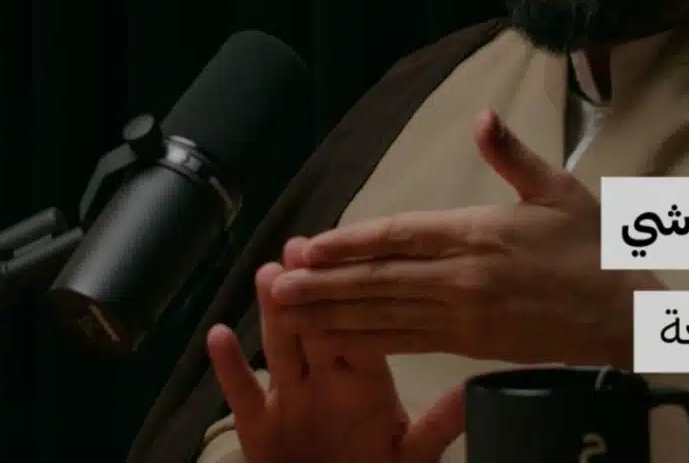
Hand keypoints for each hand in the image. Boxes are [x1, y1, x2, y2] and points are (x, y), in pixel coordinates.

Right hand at [207, 238, 462, 462]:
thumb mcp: (409, 452)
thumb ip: (436, 424)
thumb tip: (470, 389)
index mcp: (364, 376)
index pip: (361, 324)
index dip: (356, 292)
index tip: (348, 254)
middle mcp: (325, 377)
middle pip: (317, 324)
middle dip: (310, 287)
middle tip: (299, 246)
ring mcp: (289, 397)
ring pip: (280, 347)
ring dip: (272, 312)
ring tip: (267, 274)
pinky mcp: (257, 426)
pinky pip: (242, 393)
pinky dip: (230, 367)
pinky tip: (218, 334)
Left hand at [271, 110, 660, 367]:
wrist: (624, 313)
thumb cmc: (591, 245)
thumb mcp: (557, 188)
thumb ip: (512, 154)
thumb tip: (481, 116)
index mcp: (479, 233)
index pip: (401, 235)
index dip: (351, 241)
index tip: (310, 244)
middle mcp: (463, 278)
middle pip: (381, 279)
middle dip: (325, 282)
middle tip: (277, 281)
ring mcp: (465, 316)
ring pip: (385, 315)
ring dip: (333, 313)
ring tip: (289, 310)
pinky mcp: (471, 344)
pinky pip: (408, 343)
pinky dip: (367, 342)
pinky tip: (336, 341)